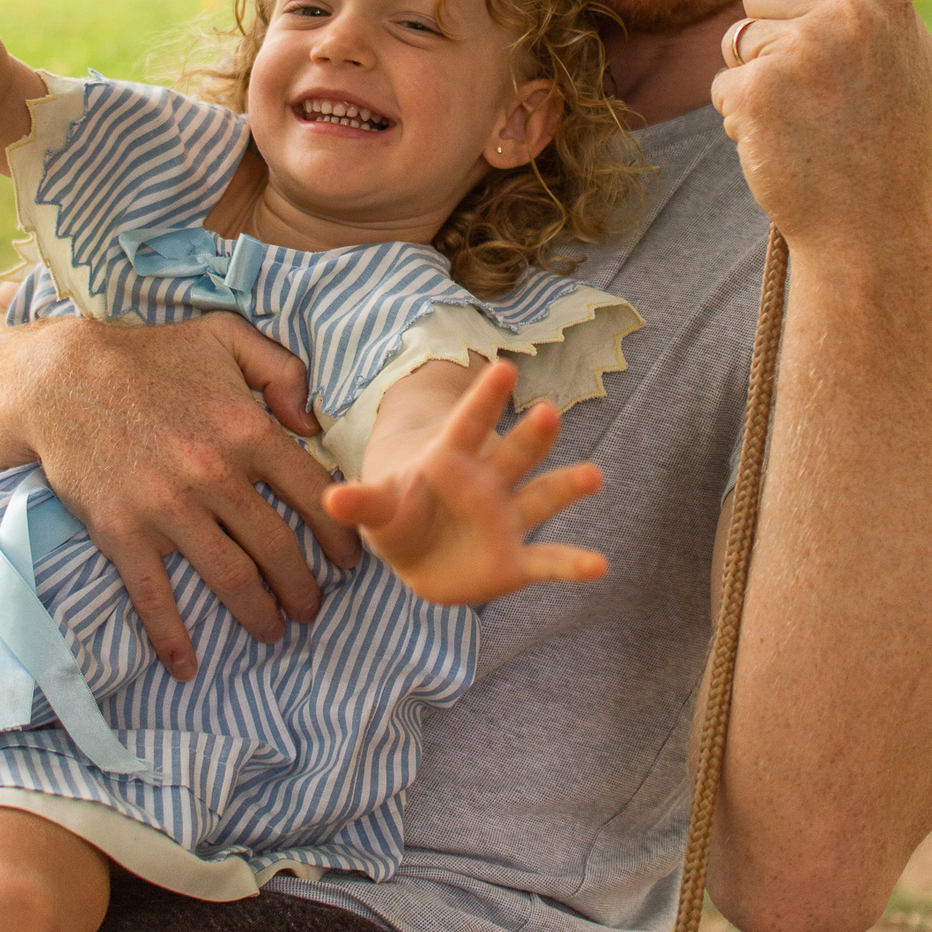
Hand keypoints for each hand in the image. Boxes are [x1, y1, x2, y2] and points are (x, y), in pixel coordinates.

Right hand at [15, 309, 359, 677]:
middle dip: (304, 588)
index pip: (316, 495)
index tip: (348, 560)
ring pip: (231, 579)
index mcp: (247, 429)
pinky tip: (187, 666)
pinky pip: (154, 597)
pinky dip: (172, 638)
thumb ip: (282, 369)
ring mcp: (168, 509)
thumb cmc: (149, 355)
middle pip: (278, 549)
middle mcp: (215, 475)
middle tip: (313, 608)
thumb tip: (314, 420)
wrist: (60, 378)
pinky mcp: (123, 532)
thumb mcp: (225, 337)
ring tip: (272, 631)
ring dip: (259, 615)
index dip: (340, 535)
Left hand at [324, 361, 605, 604]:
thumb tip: (332, 497)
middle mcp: (489, 483)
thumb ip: (363, 502)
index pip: (469, 423)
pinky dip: (573, 564)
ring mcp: (507, 519)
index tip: (503, 366)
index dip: (485, 398)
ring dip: (567, 486)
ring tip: (593, 476)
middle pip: (513, 454)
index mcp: (452, 460)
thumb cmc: (398, 514)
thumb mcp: (378, 508)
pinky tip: (599, 565)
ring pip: (541, 497)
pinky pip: (548, 561)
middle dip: (530, 435)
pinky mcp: (516, 560)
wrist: (419, 550)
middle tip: (547, 411)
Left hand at [710, 0, 931, 250]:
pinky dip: (741, 115)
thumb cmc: (886, 143)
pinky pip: (723, 84)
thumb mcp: (905, 57)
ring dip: (753, 77)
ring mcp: (799, 54)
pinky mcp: (757, 93)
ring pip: (735, 39)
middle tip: (809, 84)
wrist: (869, 229)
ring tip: (801, 119)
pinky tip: (782, 143)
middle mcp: (844, 17)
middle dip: (766, 30)